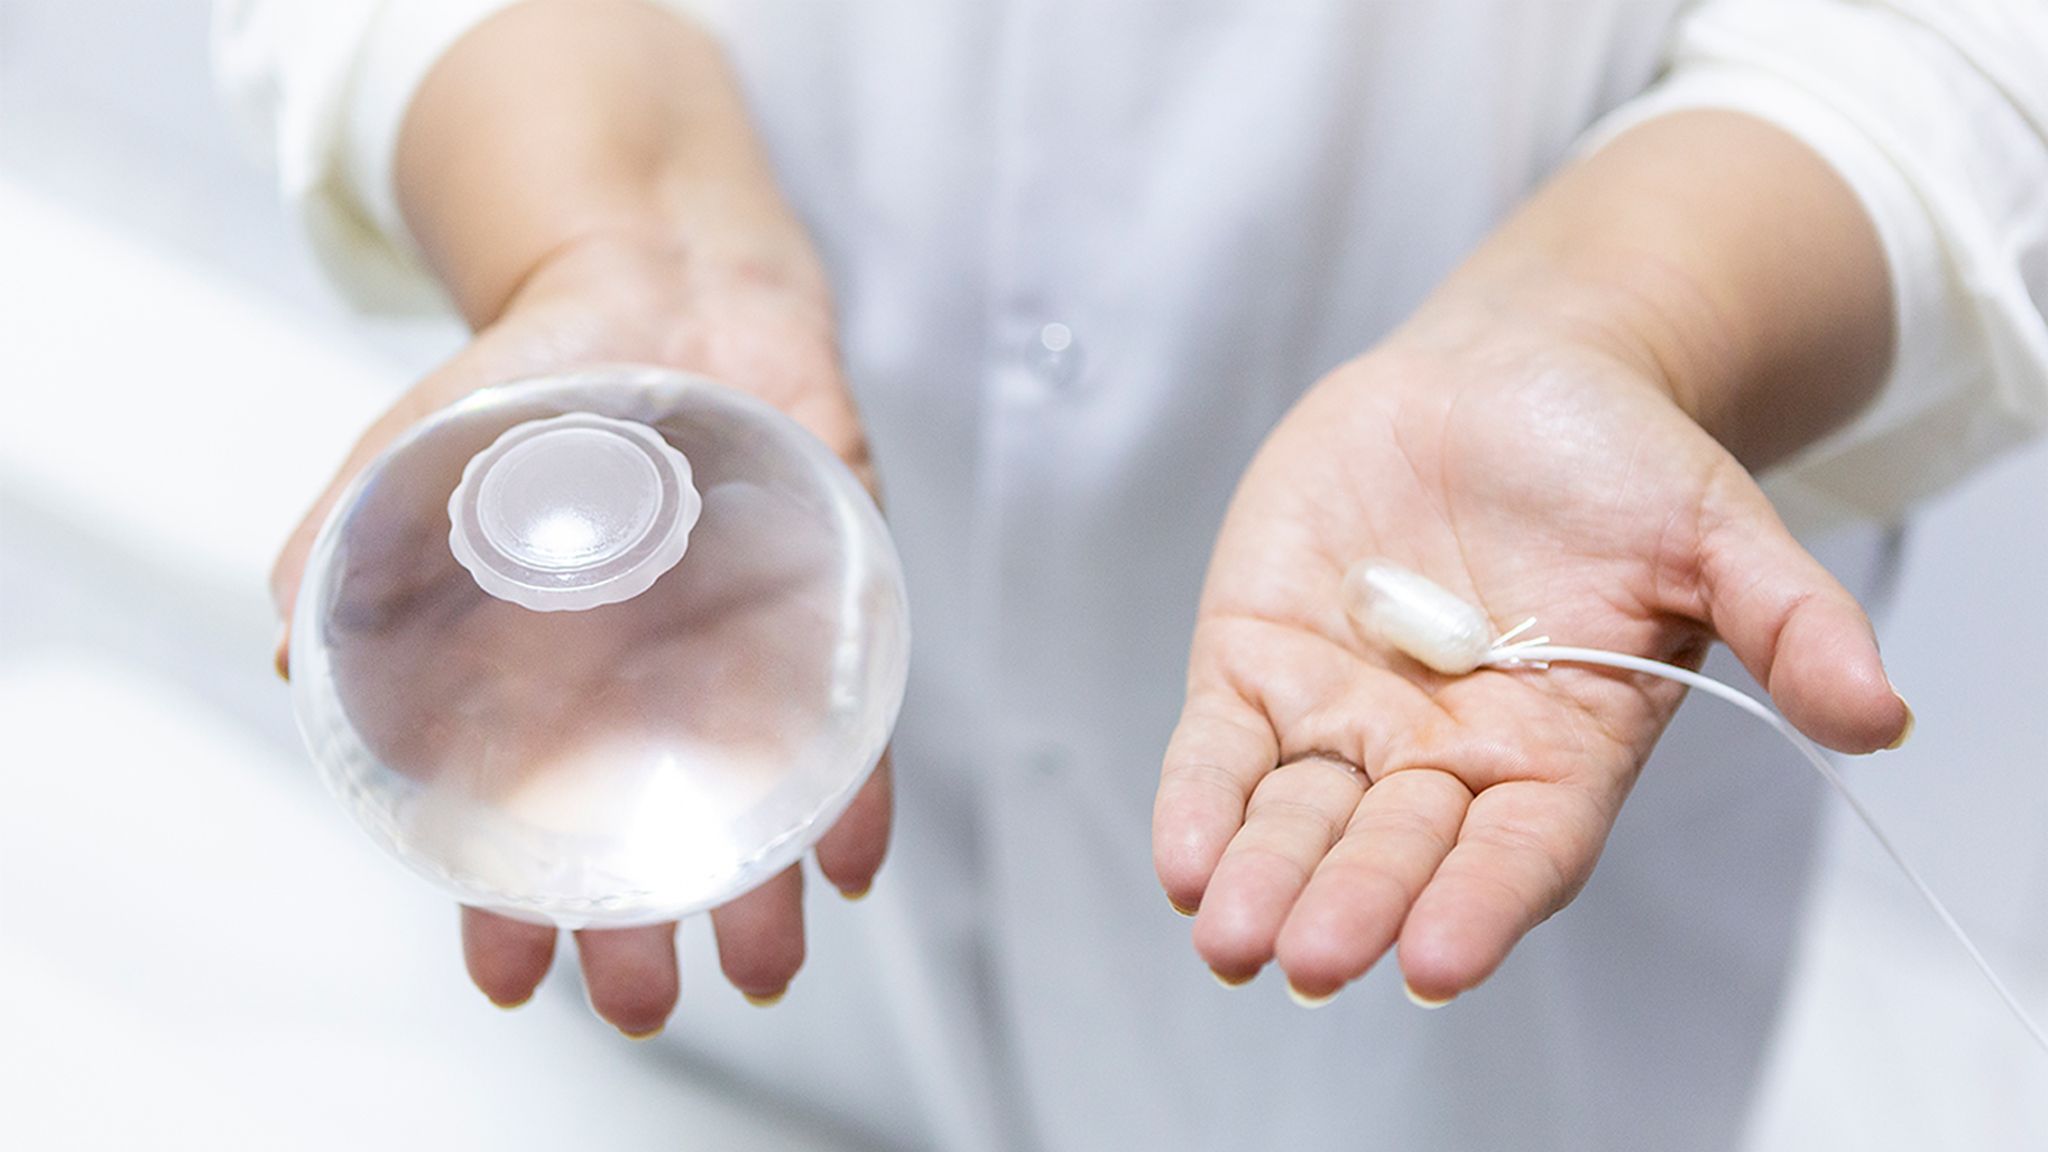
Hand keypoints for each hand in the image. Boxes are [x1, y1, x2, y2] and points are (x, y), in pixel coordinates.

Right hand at [272, 233, 889, 1035]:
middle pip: (655, 834)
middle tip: (641, 1005)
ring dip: (763, 892)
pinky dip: (859, 787)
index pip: (532, 820)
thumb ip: (347, 546)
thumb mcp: (416, 453)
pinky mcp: (829, 597)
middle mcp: (653, 685)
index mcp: (551, 678)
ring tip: (758, 966)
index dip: (515, 907)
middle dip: (645, 931)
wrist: (660, 281)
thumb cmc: (534, 384)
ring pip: (760, 799)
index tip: (508, 976)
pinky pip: (853, 714)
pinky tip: (853, 858)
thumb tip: (285, 654)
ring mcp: (744, 649)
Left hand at [1151, 312, 1909, 1003]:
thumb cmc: (1617, 458)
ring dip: (1262, 879)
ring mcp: (1343, 716)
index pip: (1516, 852)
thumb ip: (1787, 617)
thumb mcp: (1715, 524)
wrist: (1502, 374)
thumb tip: (1881, 716)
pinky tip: (1181, 862)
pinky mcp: (1258, 662)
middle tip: (1309, 960)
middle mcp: (1441, 755)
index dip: (1479, 904)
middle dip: (1351, 903)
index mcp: (1555, 750)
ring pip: (1295, 818)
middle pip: (1393, 851)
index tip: (1437, 960)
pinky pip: (1220, 750)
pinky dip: (1199, 803)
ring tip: (1229, 938)